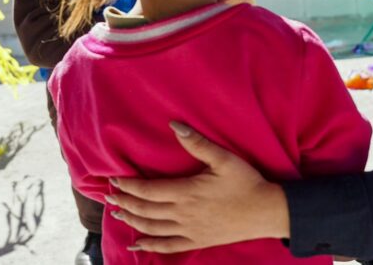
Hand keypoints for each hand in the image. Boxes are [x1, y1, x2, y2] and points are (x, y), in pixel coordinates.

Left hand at [107, 122, 289, 253]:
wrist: (265, 211)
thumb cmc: (246, 182)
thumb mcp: (224, 159)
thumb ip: (197, 143)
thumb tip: (174, 125)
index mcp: (186, 192)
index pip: (149, 190)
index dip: (129, 186)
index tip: (114, 180)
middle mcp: (182, 214)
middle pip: (145, 210)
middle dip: (124, 201)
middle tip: (108, 195)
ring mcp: (189, 230)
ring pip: (152, 228)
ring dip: (132, 220)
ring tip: (117, 212)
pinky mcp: (197, 241)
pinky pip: (167, 247)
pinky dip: (148, 246)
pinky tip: (136, 244)